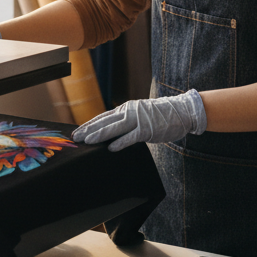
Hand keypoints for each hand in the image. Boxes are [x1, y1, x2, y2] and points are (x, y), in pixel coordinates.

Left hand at [72, 90, 206, 151]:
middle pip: (104, 121)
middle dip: (89, 129)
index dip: (89, 124)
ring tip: (88, 141)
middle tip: (76, 137)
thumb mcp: (139, 114)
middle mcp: (129, 111)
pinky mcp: (147, 129)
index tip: (77, 131)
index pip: (103, 116)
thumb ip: (126, 120)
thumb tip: (111, 131)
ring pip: (115, 128)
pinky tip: (110, 149)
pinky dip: (120, 142)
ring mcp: (138, 120)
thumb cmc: (160, 115)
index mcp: (126, 108)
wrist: (181, 111)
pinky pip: (131, 137)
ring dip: (100, 135)